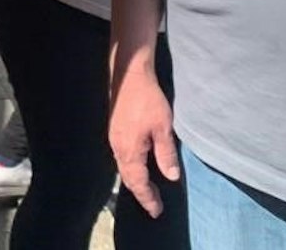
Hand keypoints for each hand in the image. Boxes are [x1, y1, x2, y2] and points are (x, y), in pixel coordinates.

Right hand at [108, 63, 179, 216]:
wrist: (129, 75)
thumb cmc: (148, 101)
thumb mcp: (163, 128)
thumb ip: (166, 154)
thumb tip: (171, 177)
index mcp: (130, 152)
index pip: (139, 183)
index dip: (148, 198)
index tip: (157, 211)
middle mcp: (118, 149)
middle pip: (128, 178)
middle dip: (141, 193)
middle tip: (154, 205)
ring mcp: (114, 140)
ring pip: (124, 168)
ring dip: (135, 181)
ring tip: (148, 189)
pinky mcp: (115, 131)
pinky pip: (122, 158)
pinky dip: (131, 168)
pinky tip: (139, 166)